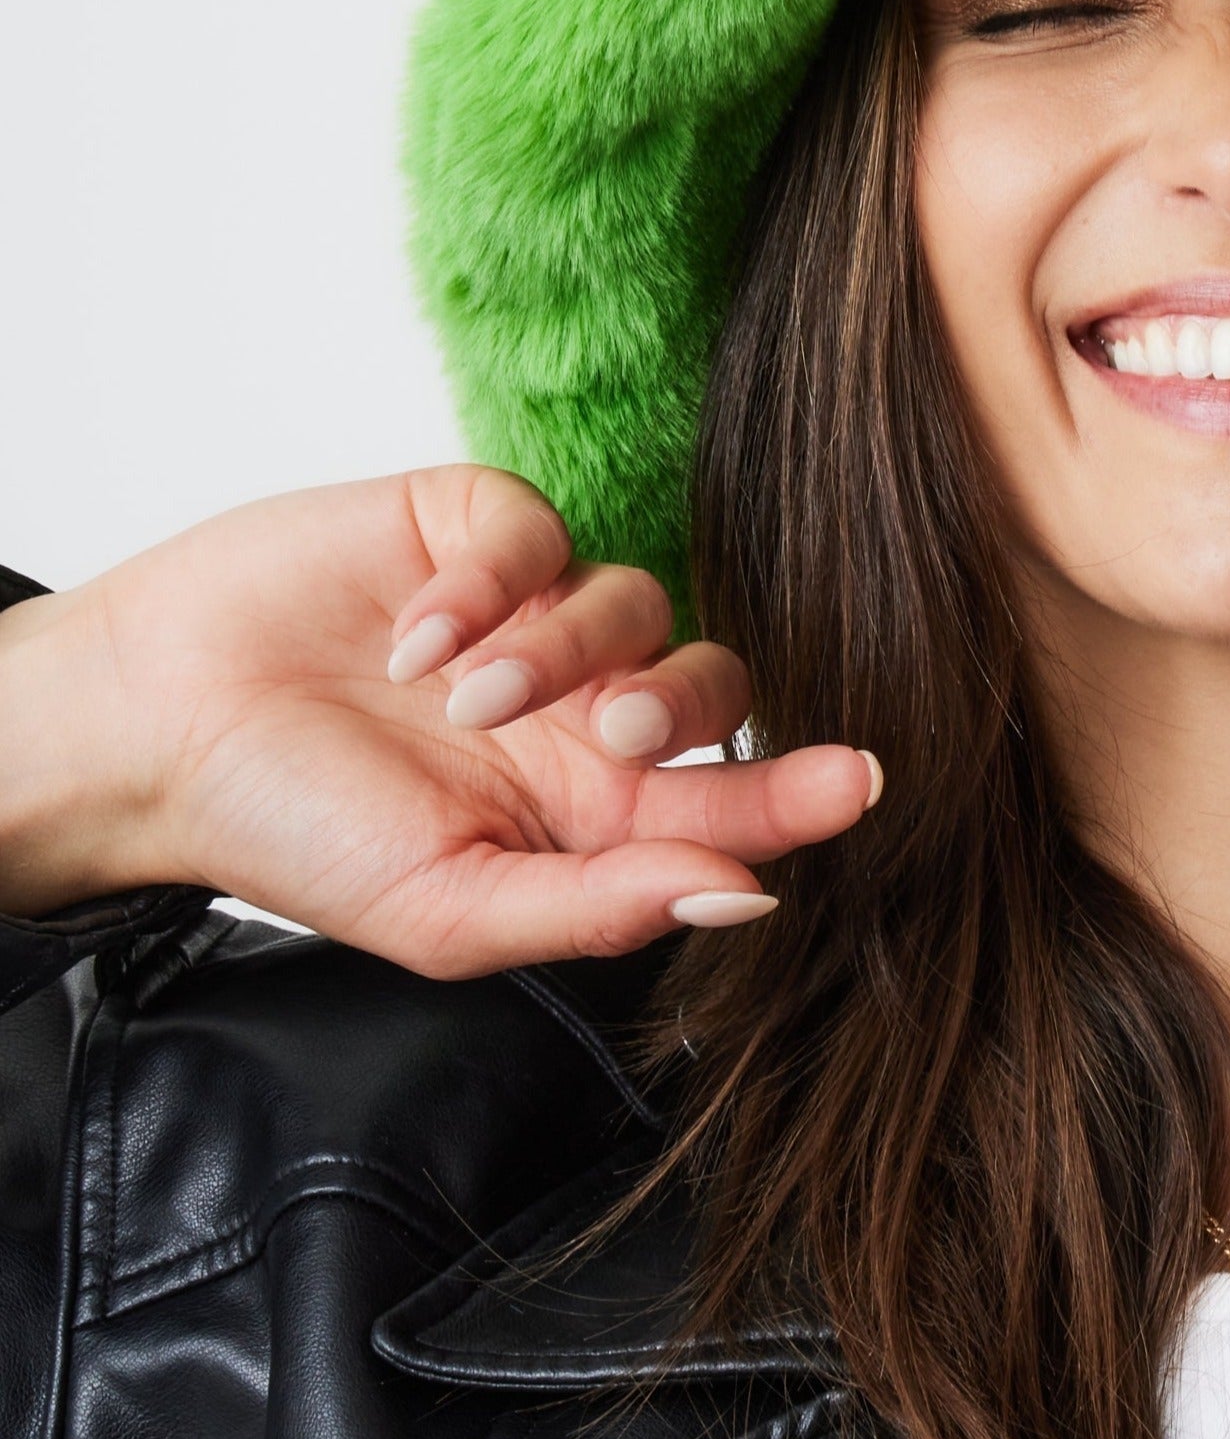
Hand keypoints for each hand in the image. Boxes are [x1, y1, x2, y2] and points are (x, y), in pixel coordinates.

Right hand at [0, 469, 879, 973]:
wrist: (157, 734)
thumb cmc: (298, 833)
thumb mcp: (449, 909)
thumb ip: (600, 909)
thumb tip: (745, 900)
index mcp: (589, 813)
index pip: (729, 799)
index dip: (802, 790)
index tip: (864, 780)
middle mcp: (578, 710)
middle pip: (712, 685)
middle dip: (682, 703)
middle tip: (611, 736)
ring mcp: (533, 614)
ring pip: (633, 600)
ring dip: (557, 650)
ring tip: (458, 693)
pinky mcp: (471, 529)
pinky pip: (539, 530)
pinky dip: (486, 583)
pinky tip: (411, 634)